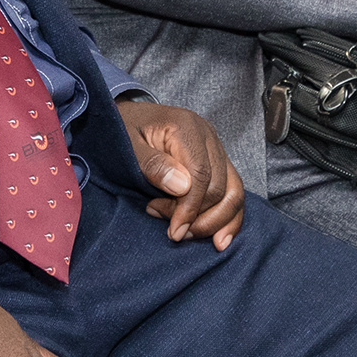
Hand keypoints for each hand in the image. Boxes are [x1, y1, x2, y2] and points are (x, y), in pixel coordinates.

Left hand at [115, 100, 245, 249]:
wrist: (126, 118)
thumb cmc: (123, 131)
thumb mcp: (127, 144)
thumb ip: (152, 164)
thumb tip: (182, 187)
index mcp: (186, 127)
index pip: (201, 175)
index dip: (190, 208)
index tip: (175, 231)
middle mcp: (207, 135)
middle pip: (219, 186)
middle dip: (197, 216)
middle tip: (170, 229)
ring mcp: (216, 147)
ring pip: (233, 191)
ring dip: (215, 221)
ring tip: (189, 235)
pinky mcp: (217, 160)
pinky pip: (233, 190)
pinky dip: (229, 216)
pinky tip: (219, 238)